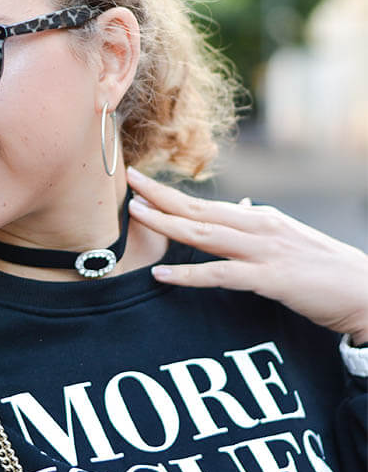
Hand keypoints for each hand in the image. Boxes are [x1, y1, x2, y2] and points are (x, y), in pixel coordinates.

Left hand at [126, 167, 367, 343]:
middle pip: (199, 209)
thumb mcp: (288, 240)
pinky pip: (220, 275)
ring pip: (205, 233)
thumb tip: (240, 209)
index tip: (142, 182)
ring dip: (167, 222)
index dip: (171, 193)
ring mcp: (263, 251)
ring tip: (136, 213)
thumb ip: (259, 227)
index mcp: (259, 219)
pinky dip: (188, 275)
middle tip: (128, 181)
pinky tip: (162, 274)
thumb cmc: (325, 269)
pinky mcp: (270, 278)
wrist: (364, 291)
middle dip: (160, 195)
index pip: (206, 203)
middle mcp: (258, 227)